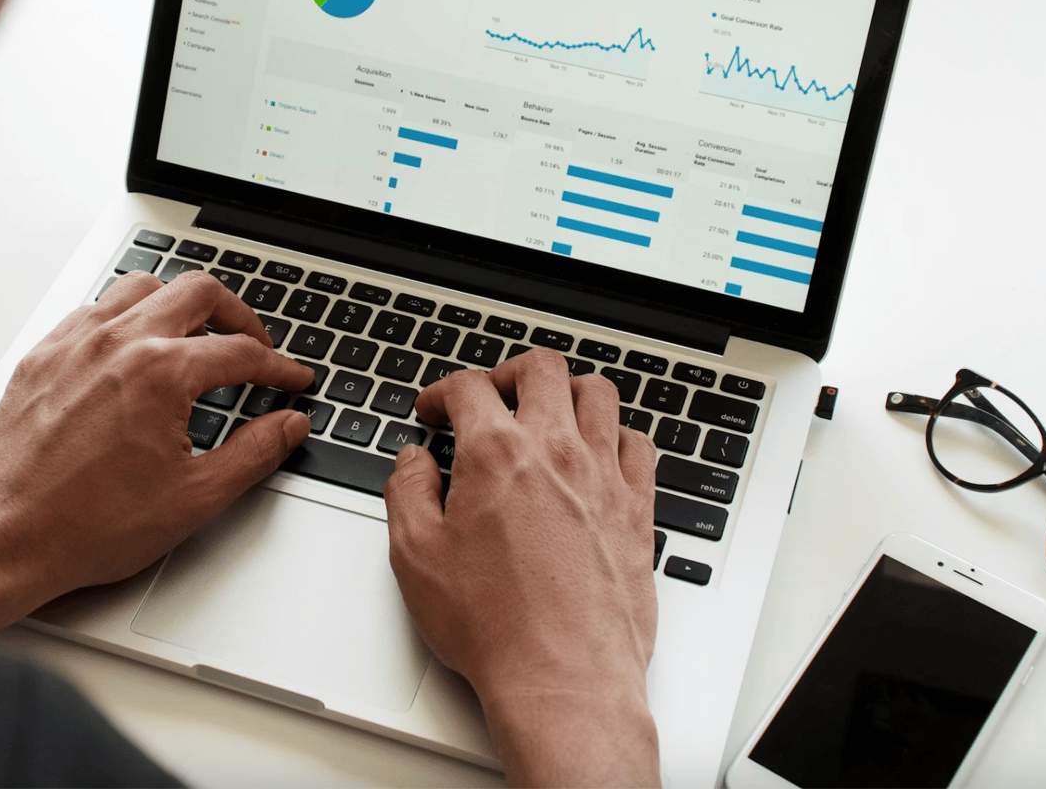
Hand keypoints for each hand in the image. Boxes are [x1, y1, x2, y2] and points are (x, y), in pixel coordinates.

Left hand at [0, 269, 312, 631]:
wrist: (8, 539)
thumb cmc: (87, 525)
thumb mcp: (193, 498)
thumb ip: (254, 453)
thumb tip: (288, 425)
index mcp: (160, 374)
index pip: (240, 352)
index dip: (278, 367)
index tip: (291, 380)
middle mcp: (117, 344)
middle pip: (197, 292)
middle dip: (238, 316)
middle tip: (254, 345)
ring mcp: (73, 345)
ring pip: (141, 288)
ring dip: (177, 305)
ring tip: (194, 337)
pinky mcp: (41, 357)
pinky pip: (91, 310)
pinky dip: (123, 319)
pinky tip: (131, 349)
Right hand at [385, 350, 659, 787]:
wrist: (564, 677)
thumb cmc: (494, 627)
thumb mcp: (416, 557)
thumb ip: (408, 493)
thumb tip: (414, 462)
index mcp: (496, 454)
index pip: (469, 388)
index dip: (441, 392)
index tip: (434, 411)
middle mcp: (556, 451)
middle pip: (541, 369)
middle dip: (508, 373)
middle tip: (492, 397)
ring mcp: (604, 475)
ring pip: (598, 393)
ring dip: (567, 391)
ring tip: (548, 412)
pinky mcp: (638, 507)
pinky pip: (638, 443)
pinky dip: (616, 435)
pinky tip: (599, 453)